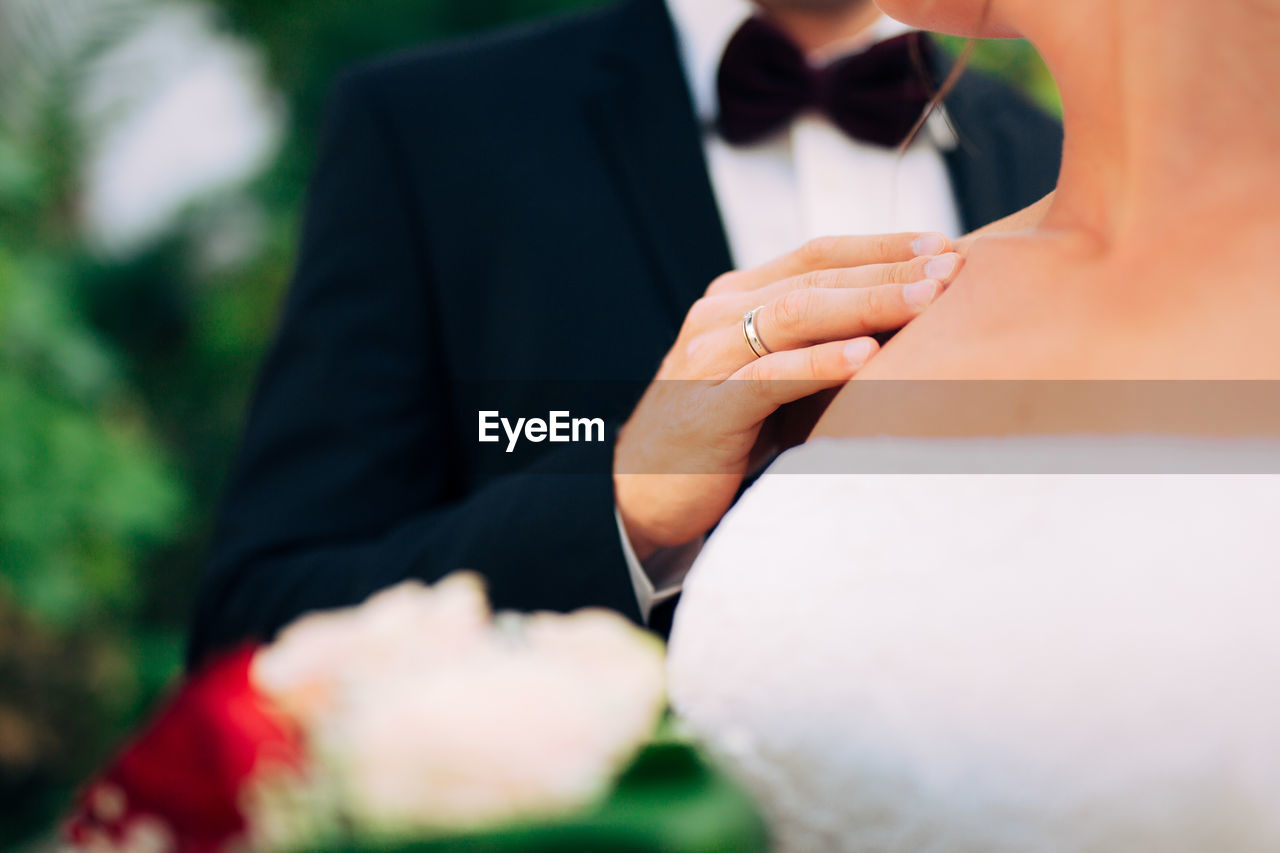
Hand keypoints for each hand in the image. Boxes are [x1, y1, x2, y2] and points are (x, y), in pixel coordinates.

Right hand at [614, 232, 963, 559]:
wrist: (643, 491)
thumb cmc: (720, 435)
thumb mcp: (764, 374)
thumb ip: (809, 343)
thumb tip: (902, 329)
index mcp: (734, 298)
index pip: (817, 254)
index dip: (882, 245)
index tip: (944, 244)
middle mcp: (718, 315)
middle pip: (815, 278)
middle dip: (890, 270)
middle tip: (954, 268)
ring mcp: (708, 357)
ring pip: (796, 314)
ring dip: (868, 303)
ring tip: (926, 300)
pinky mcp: (709, 406)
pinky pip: (771, 376)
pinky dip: (820, 363)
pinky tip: (865, 356)